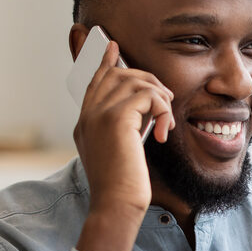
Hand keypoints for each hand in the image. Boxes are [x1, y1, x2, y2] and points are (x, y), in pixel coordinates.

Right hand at [73, 40, 175, 250]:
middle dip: (146, 80)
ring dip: (159, 97)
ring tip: (166, 120)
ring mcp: (99, 114)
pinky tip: (164, 131)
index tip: (112, 45)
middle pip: (116, 74)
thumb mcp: (120, 153)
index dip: (104, 62)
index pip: (94, 82)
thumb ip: (124, 129)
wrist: (116, 205)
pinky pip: (147, 95)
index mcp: (85, 123)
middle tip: (165, 99)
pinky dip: (163, 110)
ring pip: (134, 81)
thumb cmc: (122, 188)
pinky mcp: (116, 119)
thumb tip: (143, 111)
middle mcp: (88, 115)